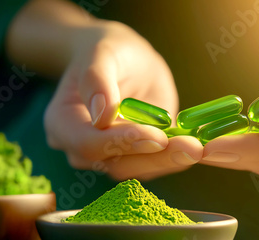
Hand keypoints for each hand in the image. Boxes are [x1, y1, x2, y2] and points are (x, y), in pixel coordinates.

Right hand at [45, 21, 202, 179]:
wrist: (123, 60)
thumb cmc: (107, 51)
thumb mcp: (101, 53)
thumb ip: (97, 80)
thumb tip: (102, 116)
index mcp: (62, 123)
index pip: (86, 143)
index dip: (120, 142)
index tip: (156, 135)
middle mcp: (80, 147)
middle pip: (113, 163)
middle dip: (153, 157)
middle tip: (190, 147)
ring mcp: (106, 156)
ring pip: (135, 169)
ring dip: (168, 161)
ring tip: (196, 147)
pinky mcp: (131, 157)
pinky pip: (150, 165)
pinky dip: (173, 158)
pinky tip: (193, 147)